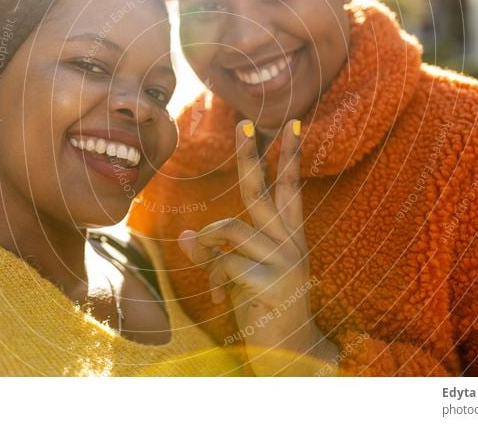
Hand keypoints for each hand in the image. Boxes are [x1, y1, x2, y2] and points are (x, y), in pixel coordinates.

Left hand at [178, 119, 337, 374]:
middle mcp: (291, 242)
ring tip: (205, 265)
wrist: (288, 356)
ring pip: (230, 229)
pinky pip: (225, 263)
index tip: (290, 123)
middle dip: (251, 155)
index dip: (289, 156)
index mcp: (288, 236)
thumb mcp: (239, 276)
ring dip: (207, 244)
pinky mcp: (273, 281)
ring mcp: (285, 260)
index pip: (289, 188)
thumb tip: (185, 236)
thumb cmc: (263, 309)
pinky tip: (218, 298)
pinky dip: (212, 278)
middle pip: (262, 190)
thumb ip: (216, 253)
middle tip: (243, 122)